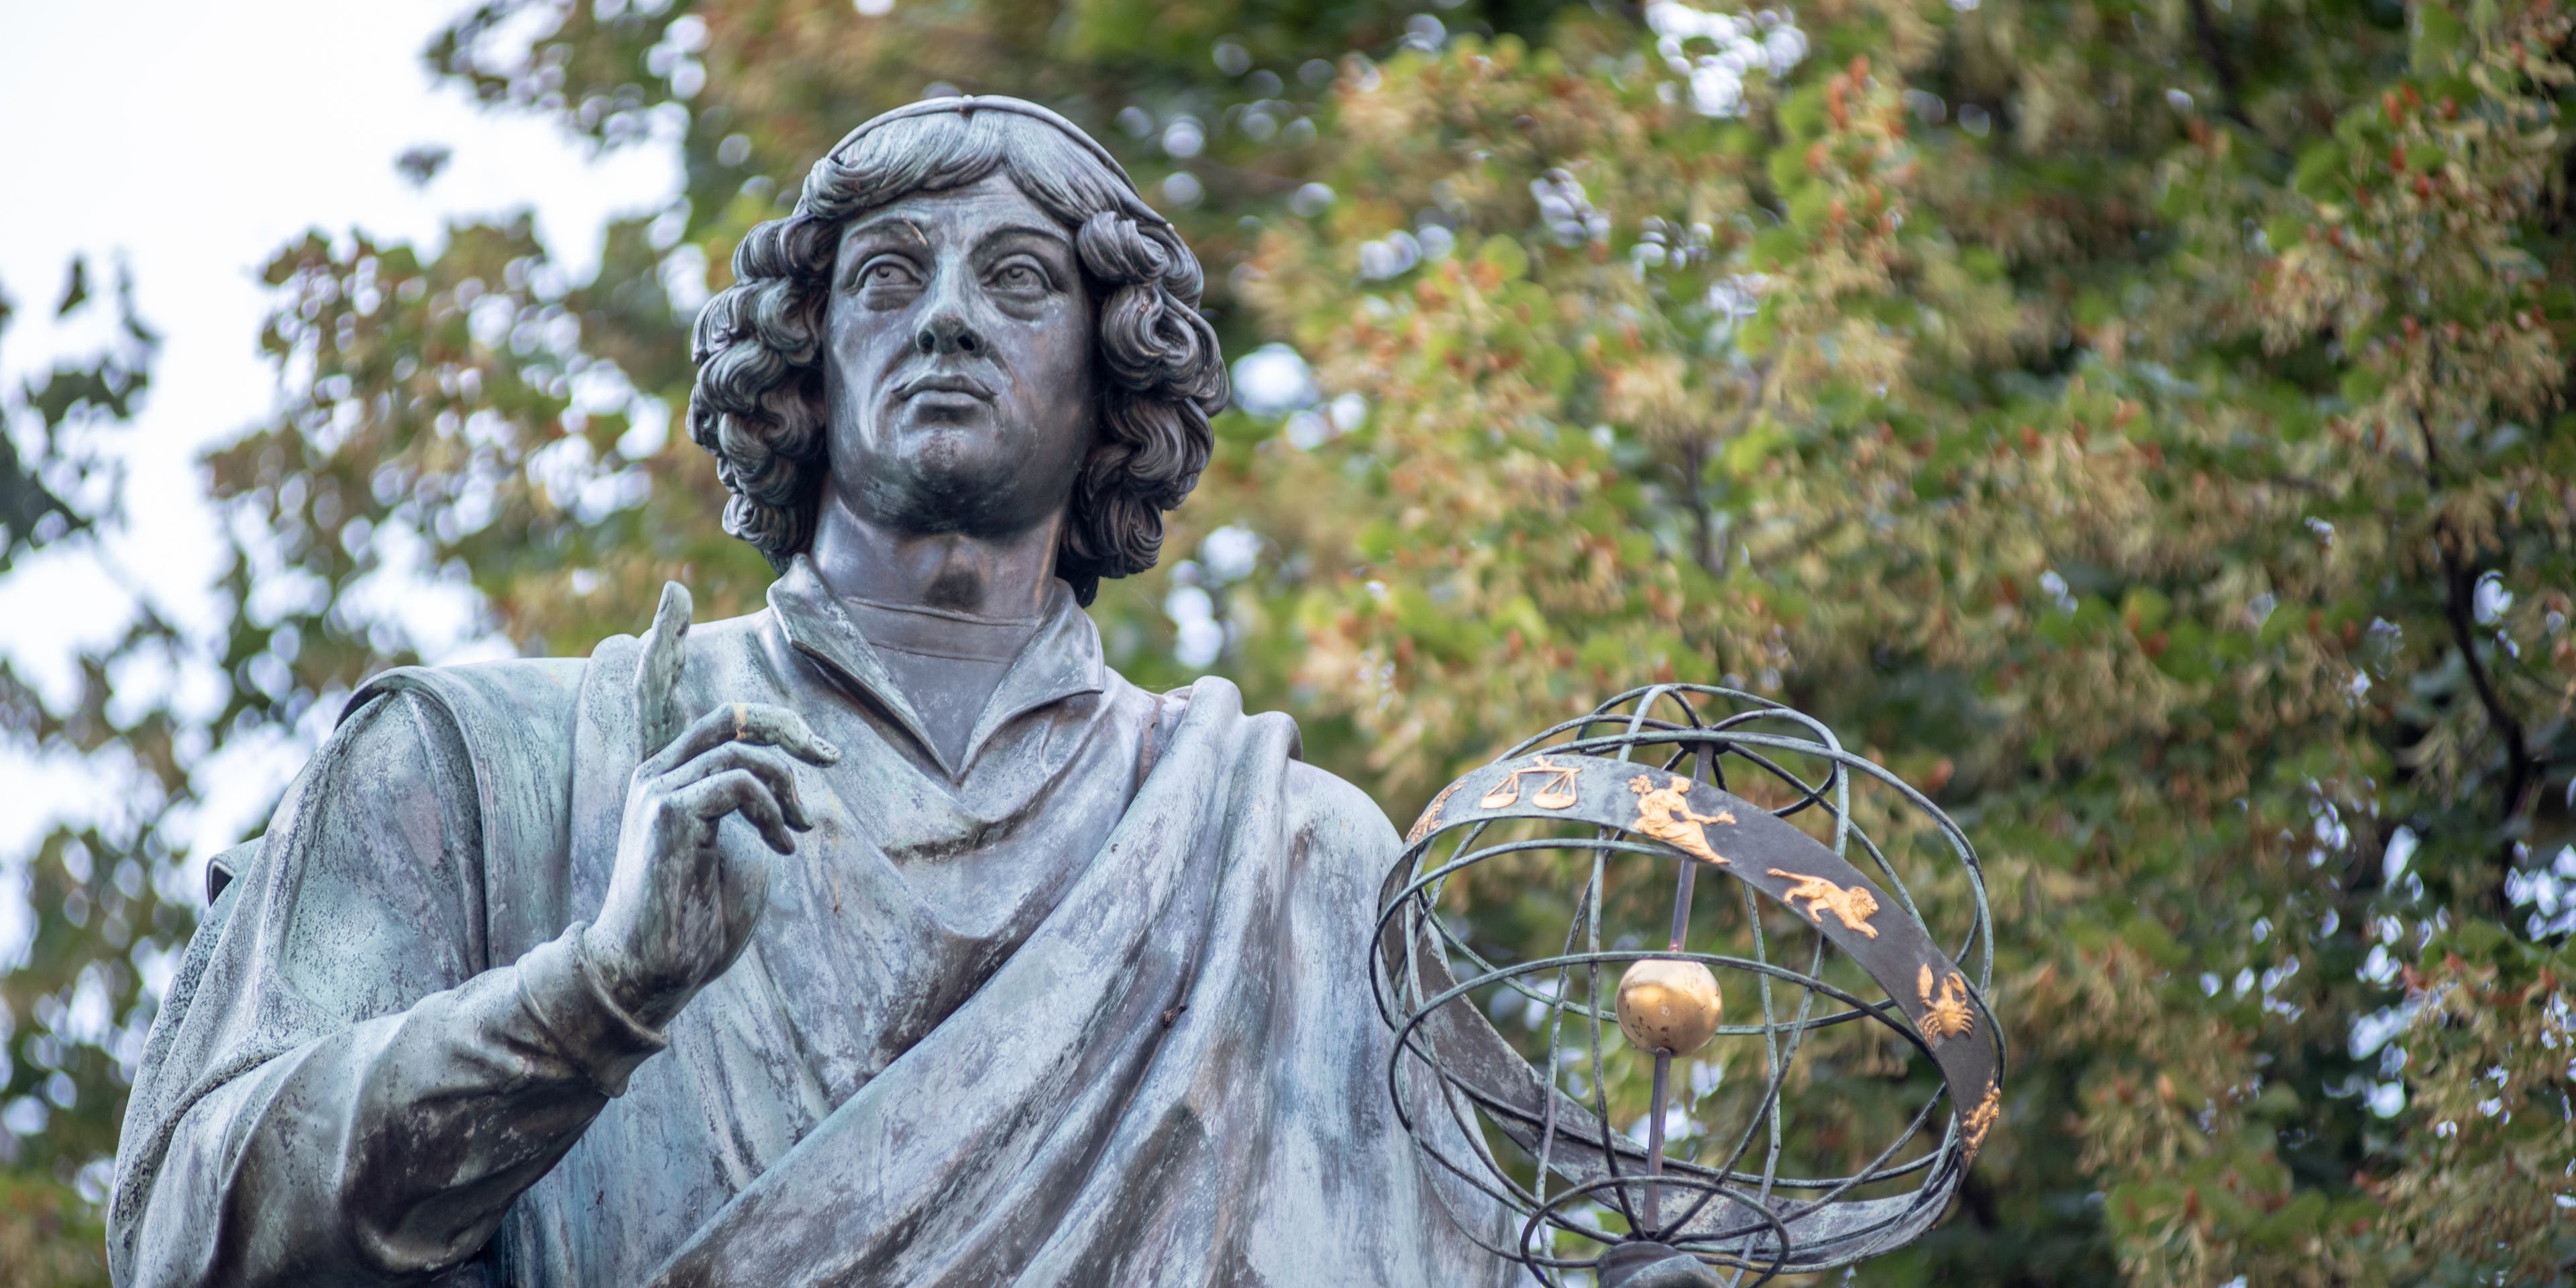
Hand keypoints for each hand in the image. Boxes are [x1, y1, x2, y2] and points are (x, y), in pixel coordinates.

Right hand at [583, 587, 838, 1028]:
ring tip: (802, 829)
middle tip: (827, 759)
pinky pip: (742, 780)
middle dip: (787, 725)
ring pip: (745, 748)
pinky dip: (776, 808)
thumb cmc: (700, 922)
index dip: (666, 643)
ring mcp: (657, 792)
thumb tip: (792, 781)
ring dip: (790, 786)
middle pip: (729, 713)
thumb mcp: (743, 852)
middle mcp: (655, 775)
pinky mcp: (671, 814)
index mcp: (667, 779)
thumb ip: (755, 803)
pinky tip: (783, 844)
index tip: (675, 594)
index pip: (656, 693)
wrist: (659, 972)